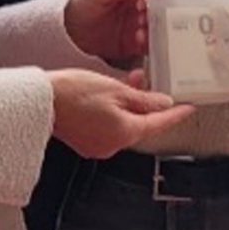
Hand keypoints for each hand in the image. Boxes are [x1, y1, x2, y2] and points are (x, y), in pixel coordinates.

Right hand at [47, 68, 192, 158]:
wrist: (40, 101)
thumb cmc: (74, 92)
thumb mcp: (115, 89)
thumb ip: (143, 99)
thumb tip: (164, 104)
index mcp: (125, 132)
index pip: (159, 123)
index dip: (176, 114)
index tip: (189, 108)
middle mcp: (113, 145)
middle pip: (140, 125)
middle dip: (146, 105)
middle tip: (150, 85)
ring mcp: (98, 146)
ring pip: (124, 125)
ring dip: (128, 107)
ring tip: (125, 83)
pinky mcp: (85, 142)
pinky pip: (108, 128)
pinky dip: (113, 114)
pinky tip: (108, 97)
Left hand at [63, 0, 170, 66]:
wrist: (62, 29)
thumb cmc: (81, 3)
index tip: (166, 0)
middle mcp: (140, 9)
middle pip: (163, 13)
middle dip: (163, 17)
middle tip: (155, 18)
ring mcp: (137, 27)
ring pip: (158, 30)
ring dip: (155, 32)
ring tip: (142, 31)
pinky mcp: (132, 45)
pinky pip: (149, 47)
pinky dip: (149, 45)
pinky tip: (140, 41)